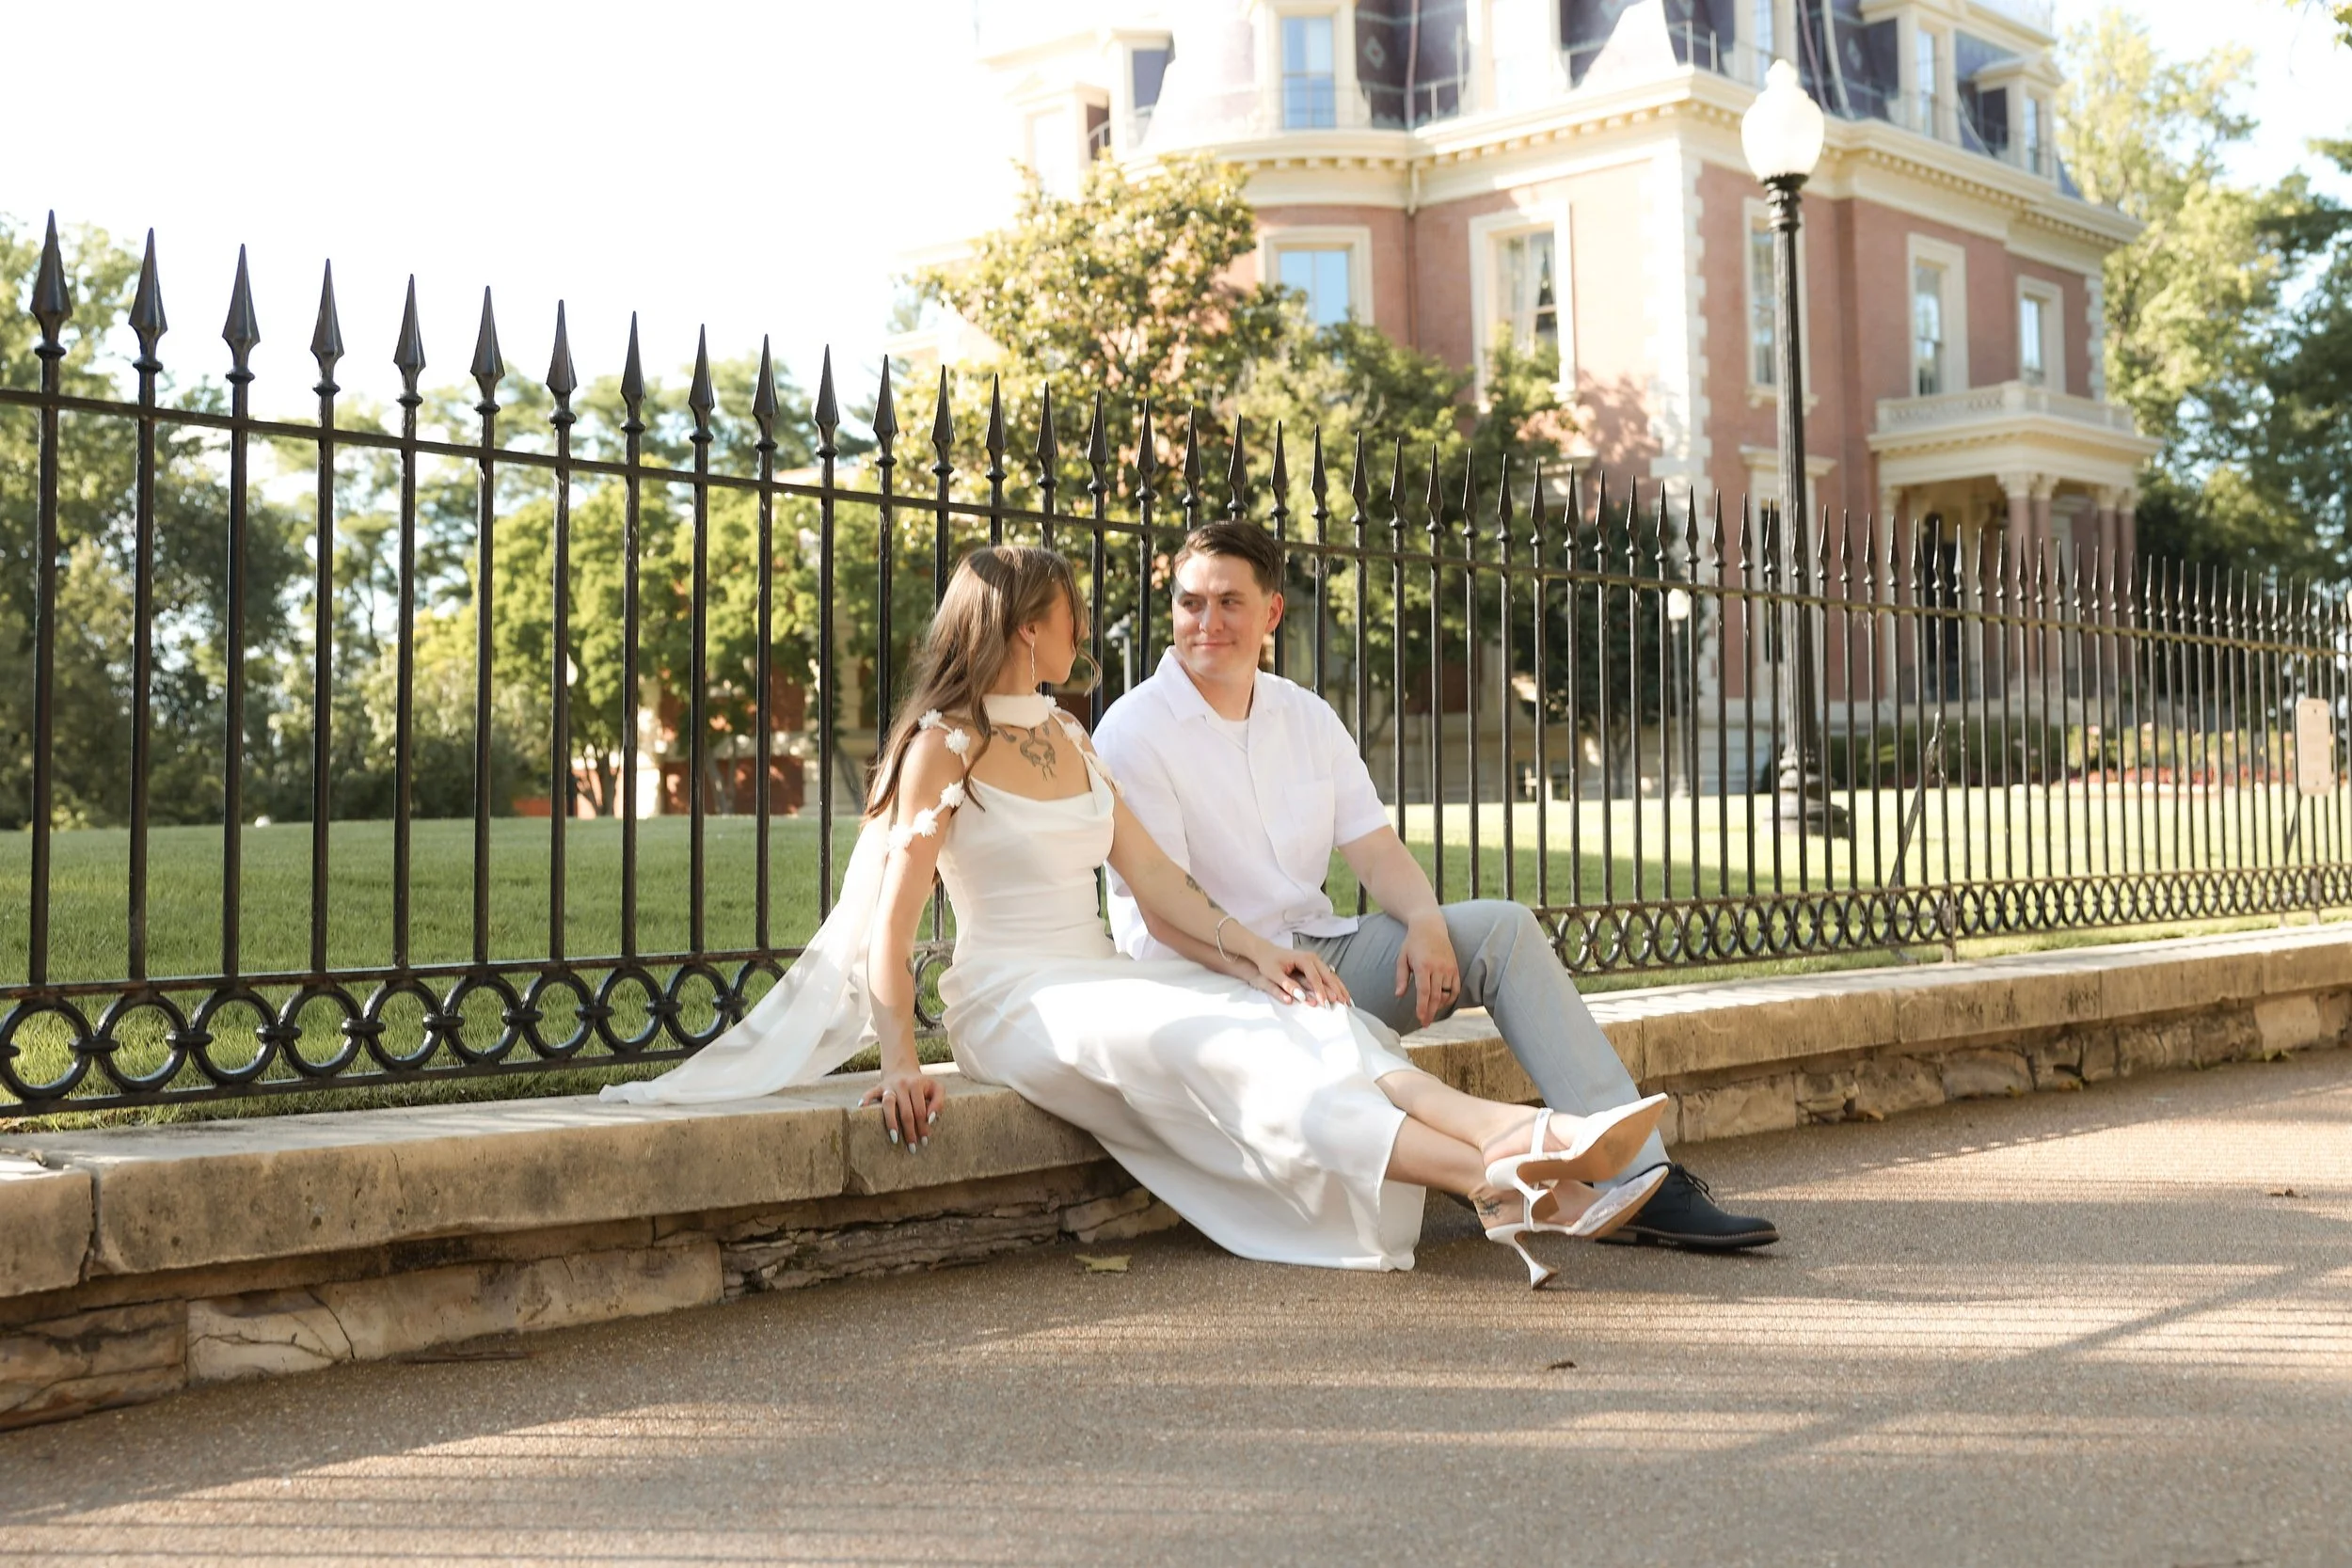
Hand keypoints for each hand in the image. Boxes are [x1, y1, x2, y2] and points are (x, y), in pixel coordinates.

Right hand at [861, 1064, 944, 1151]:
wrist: (903, 1069)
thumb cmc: (922, 1085)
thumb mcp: (936, 1088)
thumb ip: (938, 1102)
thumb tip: (930, 1119)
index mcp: (917, 1085)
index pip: (921, 1110)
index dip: (923, 1127)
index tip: (924, 1141)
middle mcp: (902, 1084)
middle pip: (906, 1111)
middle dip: (910, 1131)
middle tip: (912, 1147)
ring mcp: (889, 1086)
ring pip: (888, 1104)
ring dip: (891, 1122)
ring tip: (895, 1138)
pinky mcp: (878, 1087)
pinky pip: (870, 1093)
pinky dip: (866, 1100)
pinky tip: (863, 1109)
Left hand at [1247, 945, 1350, 1007]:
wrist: (1266, 952)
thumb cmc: (1268, 962)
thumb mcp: (1274, 974)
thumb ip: (1287, 985)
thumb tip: (1300, 996)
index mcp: (1303, 959)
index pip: (1315, 978)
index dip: (1321, 992)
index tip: (1325, 1004)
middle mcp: (1312, 958)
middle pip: (1328, 976)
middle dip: (1337, 991)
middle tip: (1344, 1005)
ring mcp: (1315, 961)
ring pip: (1331, 975)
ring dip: (1340, 989)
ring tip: (1349, 1002)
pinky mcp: (1315, 965)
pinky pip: (1329, 976)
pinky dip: (1337, 985)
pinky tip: (1343, 994)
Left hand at [1395, 911, 1460, 1027]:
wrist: (1430, 926)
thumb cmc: (1413, 942)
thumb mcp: (1402, 958)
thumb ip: (1401, 978)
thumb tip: (1399, 995)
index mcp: (1423, 966)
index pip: (1424, 992)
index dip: (1423, 1007)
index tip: (1420, 1018)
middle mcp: (1438, 968)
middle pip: (1435, 996)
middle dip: (1430, 1012)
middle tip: (1425, 1024)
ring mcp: (1448, 968)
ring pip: (1446, 994)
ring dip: (1438, 1006)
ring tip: (1430, 1013)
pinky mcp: (1455, 968)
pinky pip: (1455, 988)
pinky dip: (1449, 998)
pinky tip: (1441, 1003)